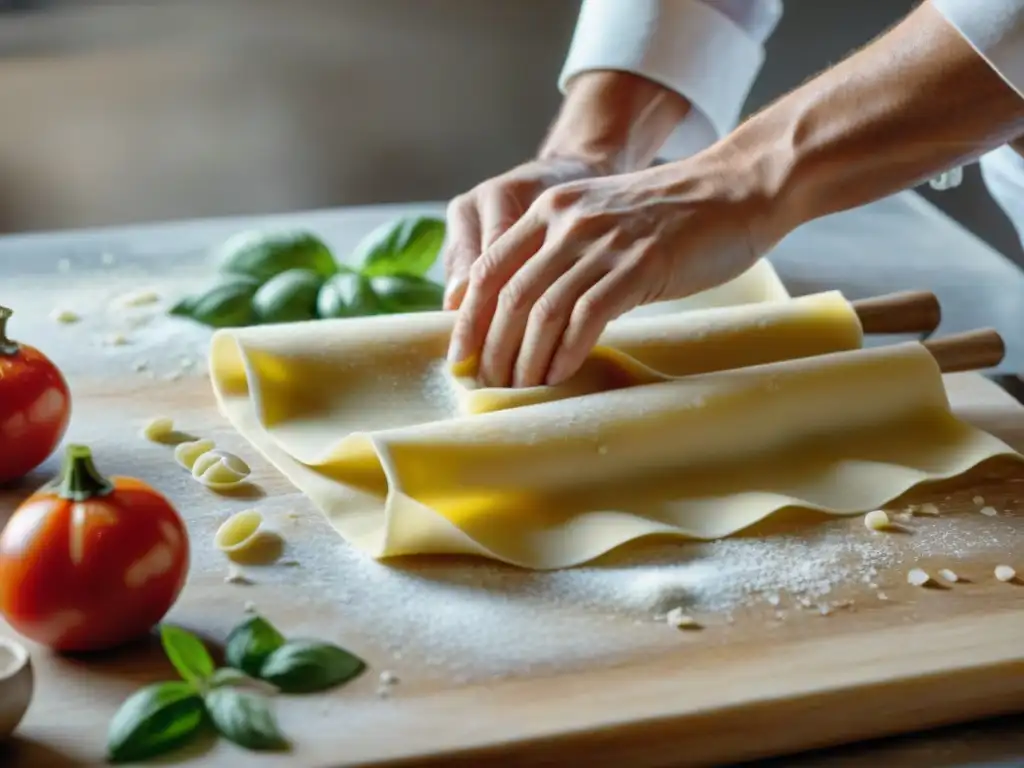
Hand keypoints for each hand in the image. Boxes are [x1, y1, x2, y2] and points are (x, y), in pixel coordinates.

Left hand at [446, 155, 773, 387]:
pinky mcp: (639, 265)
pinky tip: (559, 375)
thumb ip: (562, 252)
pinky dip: (567, 352)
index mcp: (550, 208)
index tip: (461, 357)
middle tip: (489, 385)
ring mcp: (603, 242)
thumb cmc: (670, 215)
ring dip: (526, 359)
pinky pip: (587, 317)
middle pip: (510, 295)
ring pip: (543, 310)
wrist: (736, 188)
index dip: (468, 319)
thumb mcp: (600, 219)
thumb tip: (528, 312)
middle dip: (493, 349)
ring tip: (520, 389)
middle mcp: (567, 221)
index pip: (488, 269)